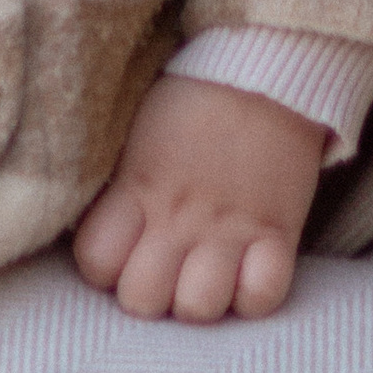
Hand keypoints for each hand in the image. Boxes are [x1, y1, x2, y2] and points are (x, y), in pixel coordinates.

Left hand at [70, 76, 327, 323]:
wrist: (268, 64)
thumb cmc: (194, 95)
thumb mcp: (138, 132)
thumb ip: (118, 184)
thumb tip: (93, 227)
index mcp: (137, 184)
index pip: (95, 263)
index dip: (104, 269)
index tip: (122, 252)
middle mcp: (178, 215)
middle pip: (142, 301)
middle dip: (150, 294)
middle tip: (165, 268)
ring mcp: (230, 227)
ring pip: (199, 309)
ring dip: (201, 300)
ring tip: (207, 274)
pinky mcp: (279, 231)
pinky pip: (262, 298)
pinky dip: (254, 296)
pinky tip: (248, 273)